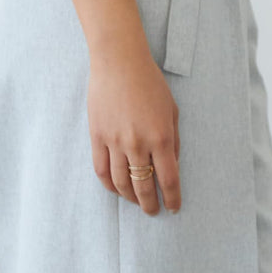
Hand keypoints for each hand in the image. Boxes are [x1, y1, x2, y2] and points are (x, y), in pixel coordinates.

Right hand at [88, 47, 181, 212]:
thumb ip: (174, 140)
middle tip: (153, 210)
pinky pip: (101, 170)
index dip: (173, 198)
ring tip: (136, 202)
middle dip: (150, 204)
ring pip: (121, 183)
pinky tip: (116, 189)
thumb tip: (172, 166)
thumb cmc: (150, 83)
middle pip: (144, 187)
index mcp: (161, 137)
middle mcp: (138, 144)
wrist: (119, 62)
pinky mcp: (97, 136)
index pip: (169, 180)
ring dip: (130, 198)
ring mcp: (115, 141)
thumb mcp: (172, 110)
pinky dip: (109, 185)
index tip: (173, 207)